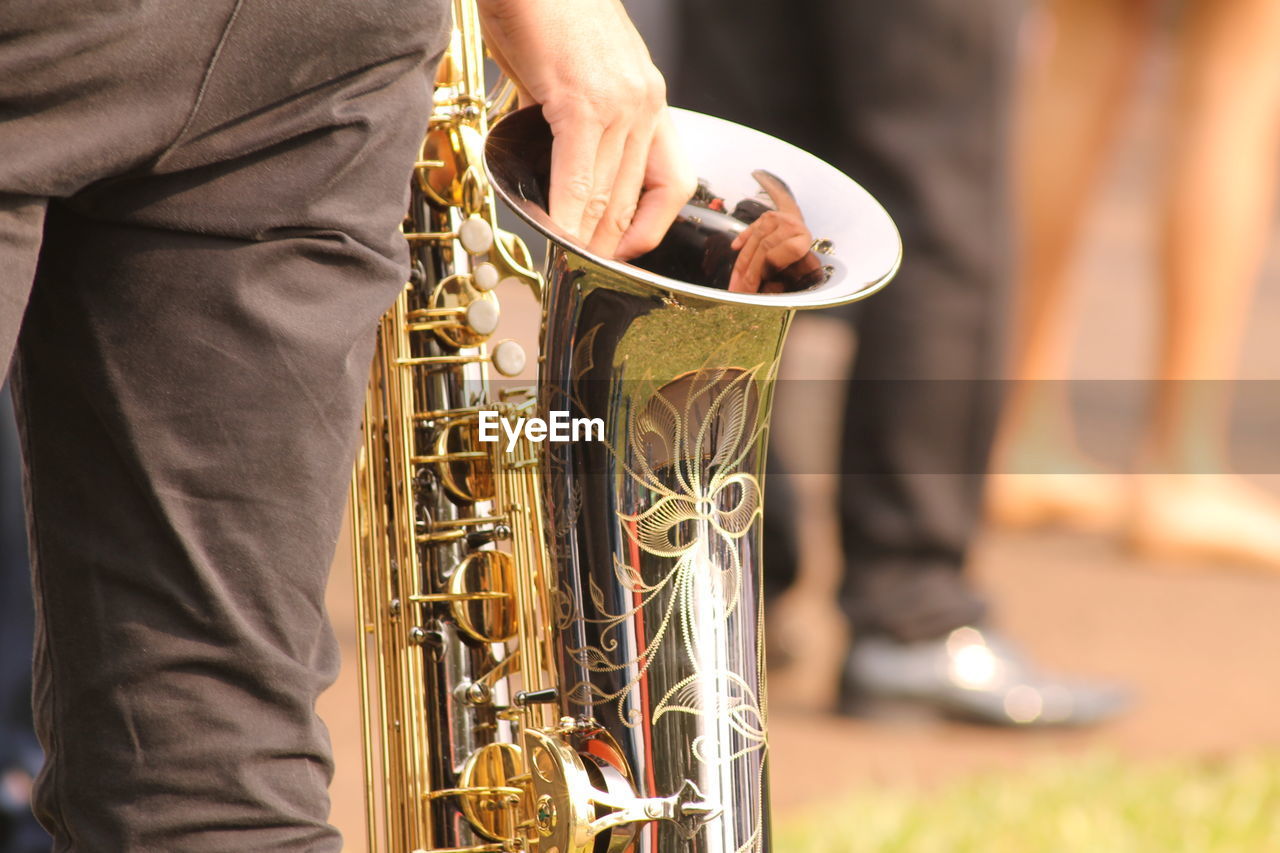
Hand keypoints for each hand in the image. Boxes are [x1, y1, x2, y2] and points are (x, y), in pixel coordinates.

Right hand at [477, 0, 695, 258]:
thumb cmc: (539, 6)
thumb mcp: (568, 70)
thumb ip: (569, 118)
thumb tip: (554, 159)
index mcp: (647, 96)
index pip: (669, 183)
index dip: (648, 229)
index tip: (623, 253)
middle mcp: (645, 101)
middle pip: (636, 199)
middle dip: (610, 243)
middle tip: (586, 269)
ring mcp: (620, 103)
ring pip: (610, 196)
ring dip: (586, 238)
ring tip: (567, 261)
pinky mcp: (584, 103)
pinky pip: (578, 179)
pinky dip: (565, 215)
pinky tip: (553, 232)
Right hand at [728, 172, 822, 292]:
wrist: (809, 229)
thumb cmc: (805, 260)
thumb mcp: (801, 272)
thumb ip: (784, 282)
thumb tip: (761, 298)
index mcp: (802, 241)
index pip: (772, 258)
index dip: (759, 275)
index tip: (750, 292)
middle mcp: (791, 226)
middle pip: (762, 251)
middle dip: (747, 274)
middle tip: (737, 292)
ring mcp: (777, 218)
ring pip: (753, 243)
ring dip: (741, 264)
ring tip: (734, 282)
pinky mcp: (767, 215)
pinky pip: (750, 231)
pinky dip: (742, 241)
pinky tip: (734, 249)